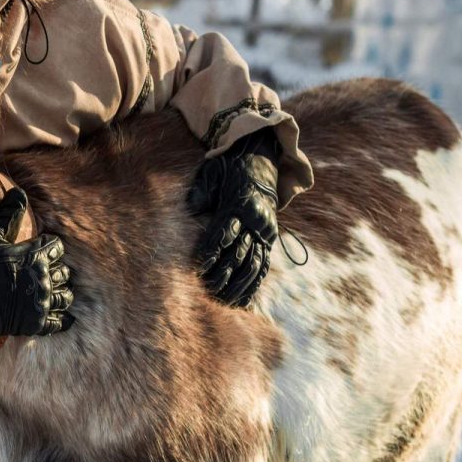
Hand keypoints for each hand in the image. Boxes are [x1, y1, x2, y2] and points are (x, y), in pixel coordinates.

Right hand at [0, 188, 74, 339]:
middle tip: (47, 272)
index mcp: (35, 255)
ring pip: (65, 296)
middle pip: (64, 272)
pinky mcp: (36, 324)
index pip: (56, 247)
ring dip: (61, 293)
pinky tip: (63, 318)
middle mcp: (43, 278)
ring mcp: (41, 302)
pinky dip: (63, 320)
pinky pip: (59, 323)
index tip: (43, 249)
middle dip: (57, 270)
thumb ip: (8, 213)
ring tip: (54, 292)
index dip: (50, 247)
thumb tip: (19, 191)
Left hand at [187, 128, 280, 306]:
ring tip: (223, 301)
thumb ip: (202, 191)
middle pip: (239, 253)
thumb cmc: (229, 167)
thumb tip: (192, 208)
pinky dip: (253, 285)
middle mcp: (256, 220)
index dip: (212, 251)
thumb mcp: (212, 172)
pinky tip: (244, 301)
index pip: (224, 232)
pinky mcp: (270, 238)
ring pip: (254, 264)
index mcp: (240, 204)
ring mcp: (265, 231)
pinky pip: (263, 266)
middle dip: (222, 274)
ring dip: (238, 285)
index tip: (199, 267)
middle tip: (207, 291)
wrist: (261, 160)